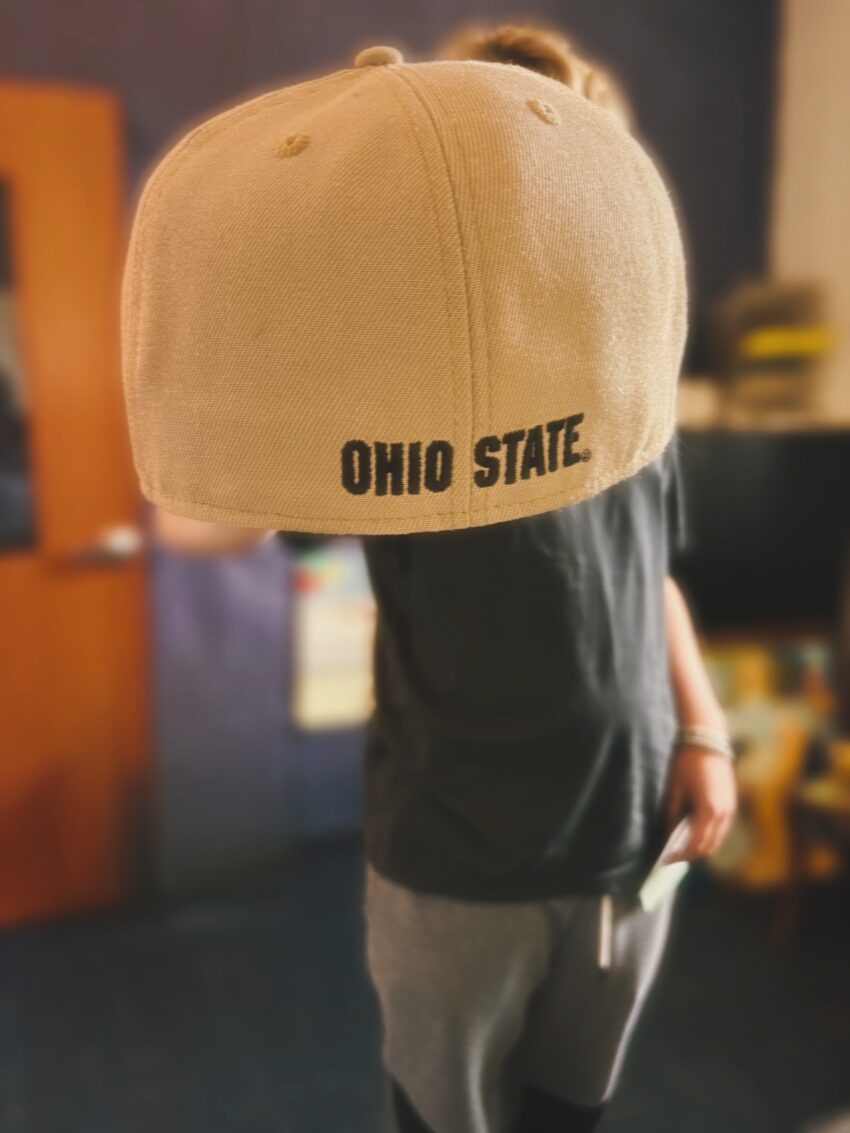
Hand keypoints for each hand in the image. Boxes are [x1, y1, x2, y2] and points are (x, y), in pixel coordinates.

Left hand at [664, 746, 738, 862]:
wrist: (707, 738)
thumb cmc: (686, 762)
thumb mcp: (674, 789)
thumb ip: (671, 815)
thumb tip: (667, 835)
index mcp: (708, 810)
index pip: (695, 845)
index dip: (680, 855)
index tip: (666, 859)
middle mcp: (723, 813)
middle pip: (708, 846)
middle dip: (690, 854)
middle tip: (672, 855)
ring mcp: (730, 809)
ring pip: (717, 839)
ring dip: (701, 845)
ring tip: (681, 845)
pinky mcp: (731, 803)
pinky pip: (721, 828)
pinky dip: (708, 834)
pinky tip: (693, 831)